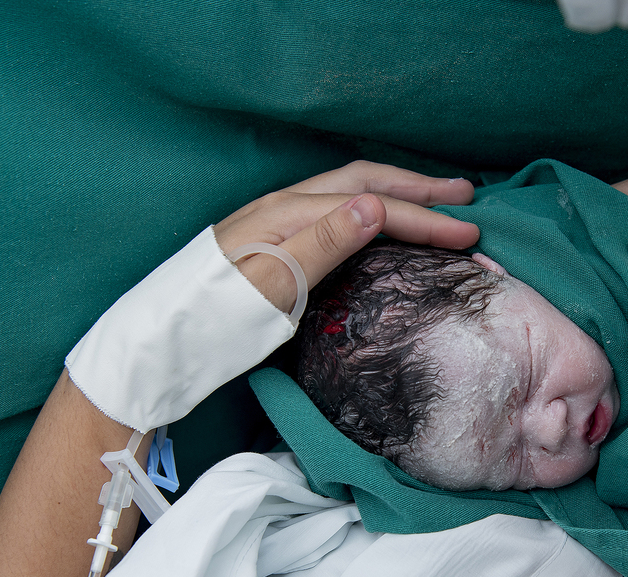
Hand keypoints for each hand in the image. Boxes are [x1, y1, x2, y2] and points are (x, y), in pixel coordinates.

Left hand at [213, 161, 479, 311]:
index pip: (370, 206)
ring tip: (434, 197)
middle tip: (466, 196)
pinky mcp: (269, 238)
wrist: (159, 343)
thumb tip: (374, 206)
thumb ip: (322, 245)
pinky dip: (370, 205)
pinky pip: (332, 207)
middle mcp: (282, 207)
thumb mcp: (272, 289)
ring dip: (396, 191)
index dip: (423, 218)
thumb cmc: (213, 323)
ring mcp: (273, 220)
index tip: (468, 234)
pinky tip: (379, 218)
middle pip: (362, 183)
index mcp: (287, 216)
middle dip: (418, 188)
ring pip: (347, 190)